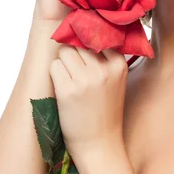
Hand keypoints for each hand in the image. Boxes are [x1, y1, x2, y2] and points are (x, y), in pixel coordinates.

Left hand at [49, 42, 127, 166]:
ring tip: (71, 82)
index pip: (97, 36)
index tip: (88, 61)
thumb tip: (82, 29)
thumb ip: (105, 57)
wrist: (100, 144)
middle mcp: (104, 69)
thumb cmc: (105, 111)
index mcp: (119, 64)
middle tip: (78, 75)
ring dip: (63, 63)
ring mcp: (85, 79)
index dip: (88, 45)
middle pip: (79, 43)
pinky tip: (64, 90)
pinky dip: (55, 76)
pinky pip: (54, 66)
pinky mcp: (67, 90)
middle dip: (74, 54)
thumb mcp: (115, 80)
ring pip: (64, 51)